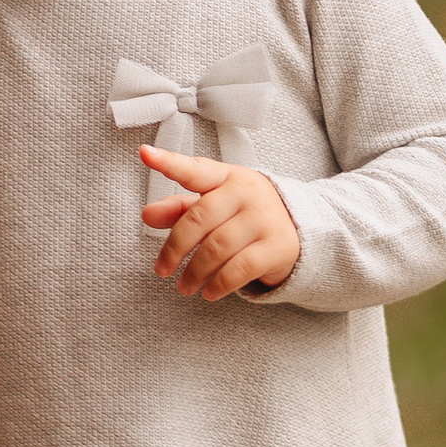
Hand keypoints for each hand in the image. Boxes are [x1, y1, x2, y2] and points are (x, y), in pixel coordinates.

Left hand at [138, 144, 300, 300]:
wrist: (300, 229)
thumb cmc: (244, 214)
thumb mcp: (214, 205)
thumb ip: (178, 208)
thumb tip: (148, 214)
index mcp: (226, 176)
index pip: (195, 169)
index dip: (169, 163)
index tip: (145, 154)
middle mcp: (246, 192)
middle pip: (200, 218)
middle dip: (175, 248)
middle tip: (162, 269)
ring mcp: (264, 218)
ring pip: (217, 248)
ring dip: (195, 273)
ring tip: (184, 286)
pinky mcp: (277, 246)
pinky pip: (239, 269)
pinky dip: (219, 284)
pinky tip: (209, 292)